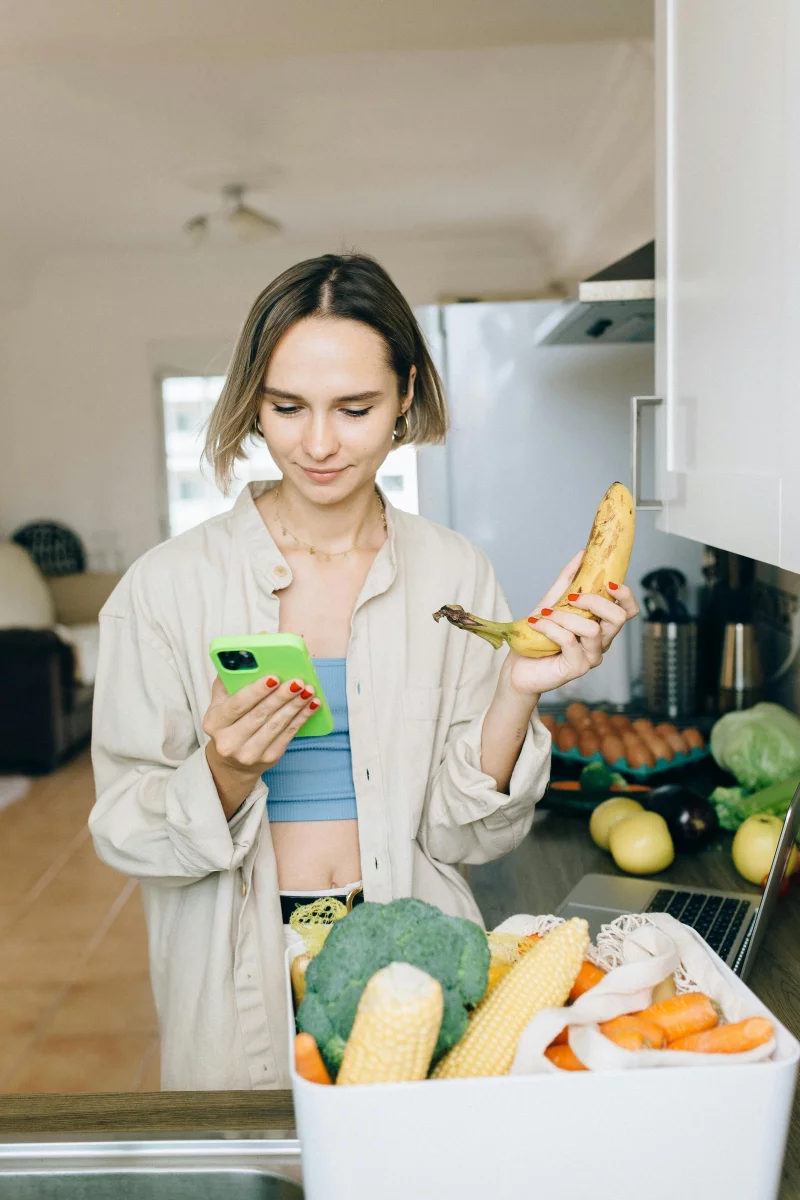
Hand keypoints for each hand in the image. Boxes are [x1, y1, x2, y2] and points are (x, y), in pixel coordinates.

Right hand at [203, 673, 319, 815]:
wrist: (233, 760)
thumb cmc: (230, 721)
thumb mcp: (222, 702)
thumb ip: (231, 679)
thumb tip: (251, 651)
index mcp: (214, 722)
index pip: (236, 705)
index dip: (256, 691)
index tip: (274, 677)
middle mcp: (228, 742)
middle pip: (259, 715)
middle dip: (281, 697)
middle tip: (298, 681)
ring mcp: (249, 754)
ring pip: (276, 725)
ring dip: (295, 706)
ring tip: (309, 690)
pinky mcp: (268, 758)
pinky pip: (288, 735)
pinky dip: (302, 718)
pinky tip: (312, 705)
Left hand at [500, 551, 639, 698]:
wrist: (519, 667)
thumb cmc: (538, 637)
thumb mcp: (553, 602)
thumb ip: (569, 580)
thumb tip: (582, 554)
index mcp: (601, 625)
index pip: (629, 610)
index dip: (625, 594)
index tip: (608, 582)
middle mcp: (602, 642)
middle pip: (619, 618)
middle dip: (594, 601)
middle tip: (571, 599)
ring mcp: (592, 657)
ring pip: (592, 629)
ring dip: (564, 617)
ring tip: (544, 615)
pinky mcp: (577, 668)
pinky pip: (569, 640)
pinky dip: (550, 628)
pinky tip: (537, 624)